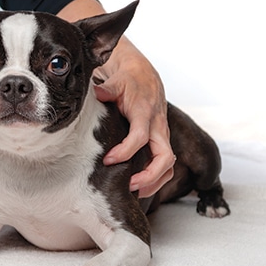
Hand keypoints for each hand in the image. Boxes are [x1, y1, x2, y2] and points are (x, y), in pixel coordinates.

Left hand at [94, 38, 174, 197]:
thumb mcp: (116, 81)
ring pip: (169, 165)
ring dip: (154, 182)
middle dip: (148, 176)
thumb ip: (106, 89)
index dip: (125, 152)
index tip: (108, 160)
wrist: (144, 74)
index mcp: (145, 112)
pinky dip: (156, 178)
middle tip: (127, 185)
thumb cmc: (129, 80)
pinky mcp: (161, 140)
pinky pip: (166, 164)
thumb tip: (97, 92)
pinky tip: (139, 185)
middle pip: (165, 158)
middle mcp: (158, 126)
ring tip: (134, 191)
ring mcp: (162, 134)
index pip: (141, 137)